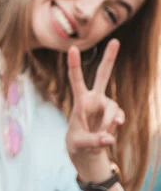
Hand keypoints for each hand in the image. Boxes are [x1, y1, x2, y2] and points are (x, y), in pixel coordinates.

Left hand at [66, 39, 123, 181]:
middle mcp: (93, 98)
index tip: (72, 48)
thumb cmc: (77, 144)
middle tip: (115, 40)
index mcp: (79, 101)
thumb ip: (93, 141)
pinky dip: (113, 128)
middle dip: (110, 58)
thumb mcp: (80, 145)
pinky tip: (107, 135)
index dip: (74, 64)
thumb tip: (109, 138)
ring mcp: (105, 105)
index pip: (76, 80)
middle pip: (103, 75)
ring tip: (99, 135)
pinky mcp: (114, 113)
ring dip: (108, 124)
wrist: (86, 150)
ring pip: (114, 109)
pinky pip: (118, 119)